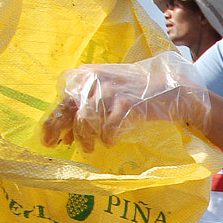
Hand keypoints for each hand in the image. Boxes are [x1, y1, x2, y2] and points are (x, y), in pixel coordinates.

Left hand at [41, 54, 209, 150]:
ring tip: (91, 148)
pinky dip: (108, 138)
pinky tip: (111, 141)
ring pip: (85, 121)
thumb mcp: (107, 92)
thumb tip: (65, 134)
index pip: (61, 98)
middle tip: (60, 146)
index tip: (52, 138)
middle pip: (67, 108)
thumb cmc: (136, 94)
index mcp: (85, 74)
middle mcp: (94, 80)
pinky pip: (107, 129)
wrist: (170, 91)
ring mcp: (110, 91)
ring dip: (86, 139)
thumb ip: (85, 107)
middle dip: (61, 131)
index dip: (54, 120)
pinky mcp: (125, 105)